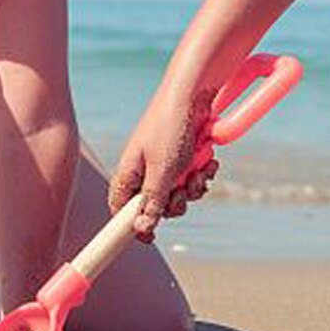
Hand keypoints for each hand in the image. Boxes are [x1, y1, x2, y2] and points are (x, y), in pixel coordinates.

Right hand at [108, 84, 218, 240]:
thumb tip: (140, 230)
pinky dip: (202, 174)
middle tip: (183, 191)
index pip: (121, 209)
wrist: (194, 92)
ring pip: (178, 194)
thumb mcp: (162, 169)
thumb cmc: (171, 125)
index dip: (132, 225)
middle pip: (155, 207)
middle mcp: (145, 170)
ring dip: (192, 188)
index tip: (149, 238)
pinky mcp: (184, 158)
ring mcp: (166, 164)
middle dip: (174, 203)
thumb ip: (152, 201)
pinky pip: (193, 179)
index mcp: (130, 172)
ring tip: (199, 170)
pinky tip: (208, 162)